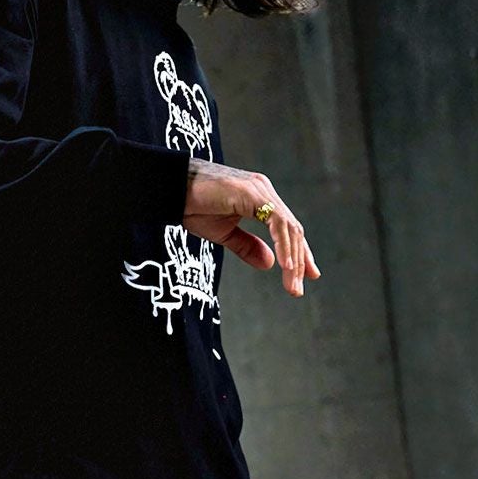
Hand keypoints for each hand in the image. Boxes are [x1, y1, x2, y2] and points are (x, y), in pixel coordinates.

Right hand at [182, 157, 319, 296]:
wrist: (170, 189)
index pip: (287, 227)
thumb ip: (247, 246)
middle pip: (293, 229)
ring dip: (293, 259)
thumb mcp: (223, 233)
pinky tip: (286, 265)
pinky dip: (283, 245)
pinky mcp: (252, 193)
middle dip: (300, 261)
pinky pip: (277, 222)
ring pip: (288, 227)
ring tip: (292, 284)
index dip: (299, 252)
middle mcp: (263, 190)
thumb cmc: (191, 205)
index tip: (306, 275)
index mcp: (258, 198)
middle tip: (297, 289)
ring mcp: (259, 190)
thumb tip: (270, 264)